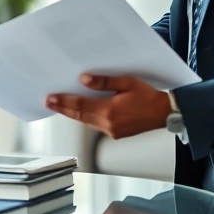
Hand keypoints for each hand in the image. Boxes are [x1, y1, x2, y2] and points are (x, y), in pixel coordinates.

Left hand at [46, 75, 169, 138]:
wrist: (164, 113)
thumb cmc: (148, 96)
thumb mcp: (127, 82)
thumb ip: (104, 82)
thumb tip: (84, 80)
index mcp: (110, 110)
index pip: (80, 104)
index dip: (64, 101)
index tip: (51, 98)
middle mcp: (108, 123)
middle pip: (79, 115)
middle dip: (63, 108)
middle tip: (49, 102)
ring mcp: (111, 130)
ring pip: (85, 121)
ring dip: (72, 114)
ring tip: (59, 106)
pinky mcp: (115, 133)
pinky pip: (94, 125)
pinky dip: (84, 118)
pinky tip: (79, 112)